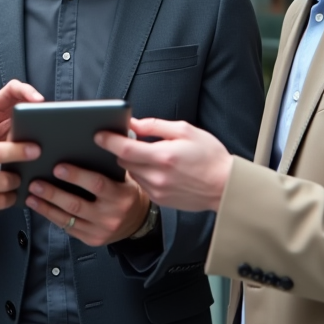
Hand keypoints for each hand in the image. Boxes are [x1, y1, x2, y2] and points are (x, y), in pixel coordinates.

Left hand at [0, 79, 43, 147]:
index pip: (13, 89)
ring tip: (46, 132)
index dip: (26, 91)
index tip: (37, 100)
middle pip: (29, 102)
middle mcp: (9, 111)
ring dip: (41, 124)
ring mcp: (17, 124)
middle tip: (48, 117)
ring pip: (34, 119)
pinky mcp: (21, 138)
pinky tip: (43, 146)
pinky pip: (32, 136)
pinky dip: (38, 140)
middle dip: (40, 107)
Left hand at [26, 165, 149, 246]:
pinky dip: (52, 217)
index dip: (76, 176)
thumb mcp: (125, 177)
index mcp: (120, 196)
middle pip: (76, 204)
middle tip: (35, 183)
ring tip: (31, 196)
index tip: (57, 167)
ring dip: (46, 207)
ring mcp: (100, 231)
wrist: (138, 221)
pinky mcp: (92, 240)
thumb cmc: (127, 192)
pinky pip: (68, 229)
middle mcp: (110, 216)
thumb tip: (83, 145)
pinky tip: (41, 208)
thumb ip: (108, 165)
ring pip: (68, 219)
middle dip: (53, 193)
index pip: (97, 184)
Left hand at [95, 117, 232, 212]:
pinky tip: (156, 168)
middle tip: (127, 140)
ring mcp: (157, 191)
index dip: (108, 140)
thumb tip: (133, 123)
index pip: (125, 150)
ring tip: (147, 154)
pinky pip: (142, 184)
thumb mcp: (186, 131)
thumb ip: (156, 126)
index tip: (97, 134)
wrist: (226, 187)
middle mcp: (157, 177)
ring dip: (133, 163)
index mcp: (163, 157)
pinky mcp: (160, 200)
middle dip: (122, 150)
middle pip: (124, 162)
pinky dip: (142, 174)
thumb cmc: (210, 156)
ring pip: (131, 173)